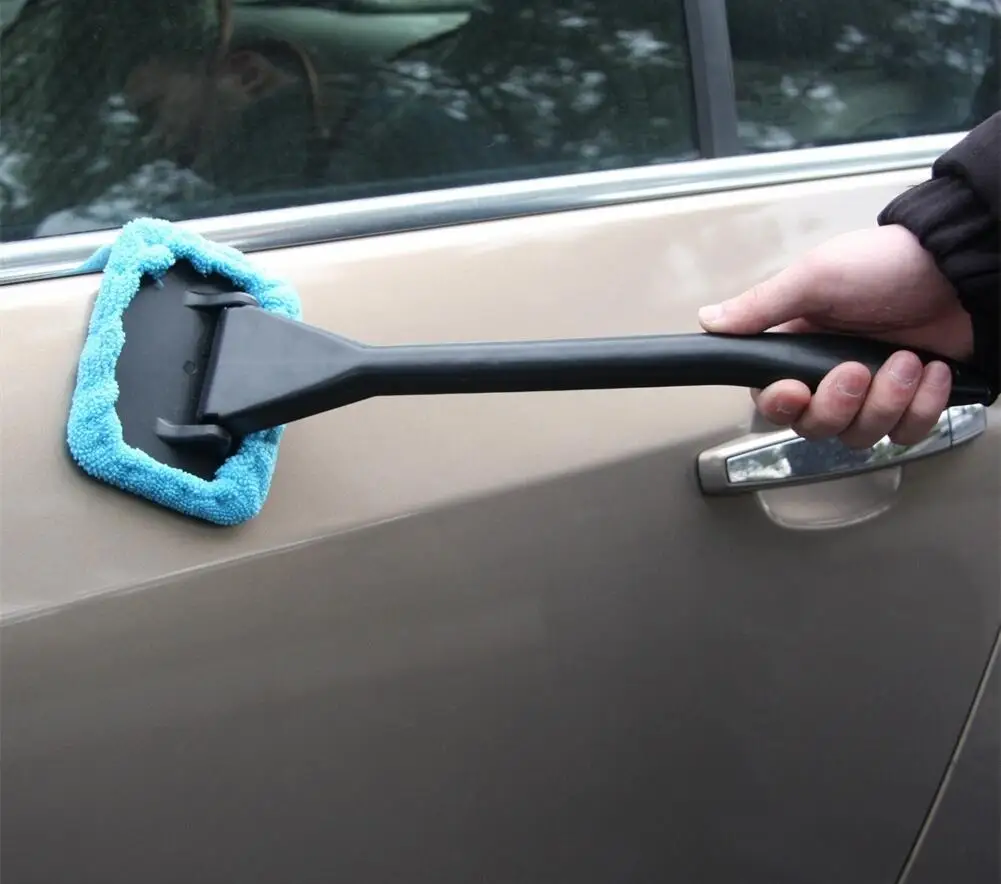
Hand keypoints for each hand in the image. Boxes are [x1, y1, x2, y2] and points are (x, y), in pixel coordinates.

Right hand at [698, 225, 972, 447]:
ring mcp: (874, 393)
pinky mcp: (913, 403)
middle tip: (859, 369)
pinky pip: (907, 434)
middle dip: (840, 404)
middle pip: (815, 427)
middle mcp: (831, 376)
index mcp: (799, 347)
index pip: (772, 399)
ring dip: (888, 401)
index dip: (782, 405)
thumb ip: (761, 306)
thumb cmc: (890, 264)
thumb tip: (709, 320)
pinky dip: (923, 408)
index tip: (797, 390)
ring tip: (907, 360)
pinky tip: (932, 371)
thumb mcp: (817, 277)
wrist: (963, 267)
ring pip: (862, 436)